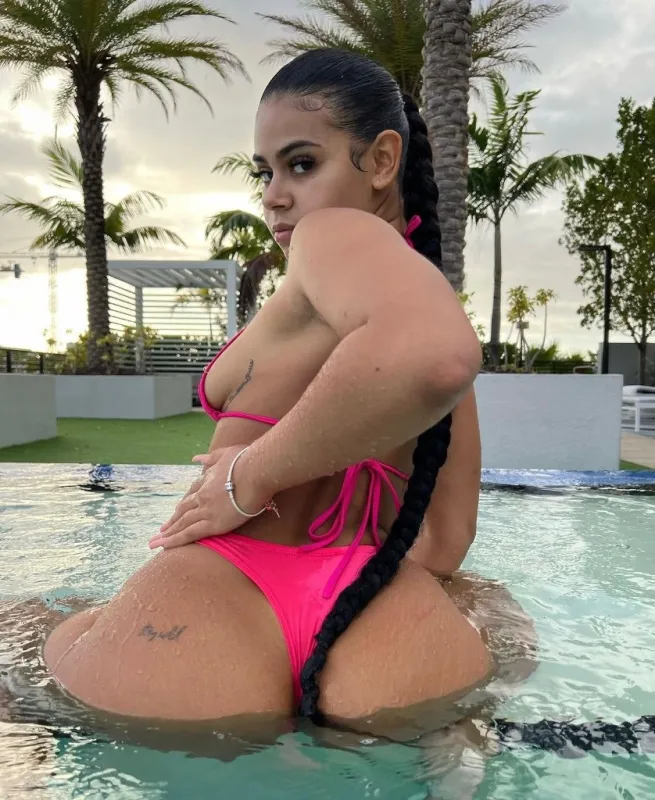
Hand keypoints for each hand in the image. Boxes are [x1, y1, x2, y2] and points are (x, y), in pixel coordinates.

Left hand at [150, 445, 272, 549]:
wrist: (254, 473)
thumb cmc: (246, 461)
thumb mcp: (226, 453)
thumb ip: (211, 457)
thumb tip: (197, 458)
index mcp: (207, 480)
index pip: (193, 492)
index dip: (185, 501)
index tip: (178, 508)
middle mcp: (202, 495)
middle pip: (183, 509)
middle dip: (172, 520)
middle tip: (162, 529)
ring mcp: (205, 510)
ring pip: (183, 523)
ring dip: (169, 532)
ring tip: (157, 541)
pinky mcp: (212, 523)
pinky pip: (190, 533)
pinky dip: (175, 540)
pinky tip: (164, 545)